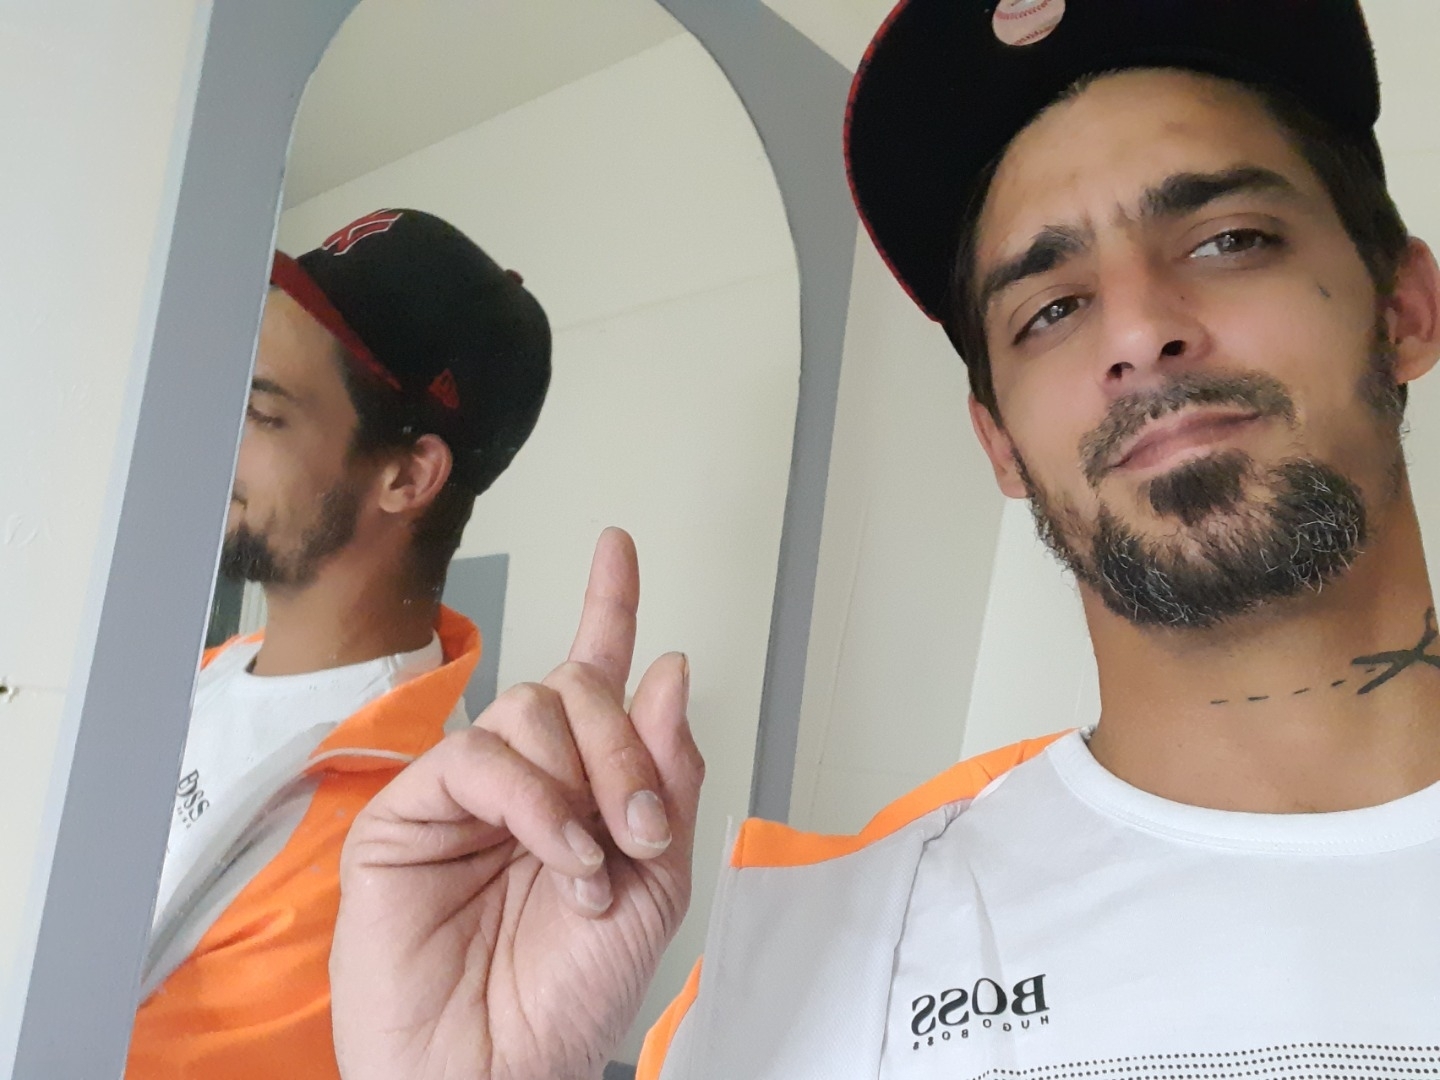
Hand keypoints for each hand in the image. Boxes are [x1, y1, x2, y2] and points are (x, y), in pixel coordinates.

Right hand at [331, 527, 702, 1079]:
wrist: (498, 1071)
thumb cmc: (571, 993)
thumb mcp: (655, 883)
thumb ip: (664, 776)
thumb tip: (670, 670)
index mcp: (584, 786)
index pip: (595, 675)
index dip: (608, 607)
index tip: (619, 548)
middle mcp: (526, 776)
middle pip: (576, 686)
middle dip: (626, 745)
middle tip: (641, 826)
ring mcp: (466, 790)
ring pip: (532, 709)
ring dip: (585, 782)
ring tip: (591, 865)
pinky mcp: (410, 811)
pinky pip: (482, 758)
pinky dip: (535, 801)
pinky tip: (557, 854)